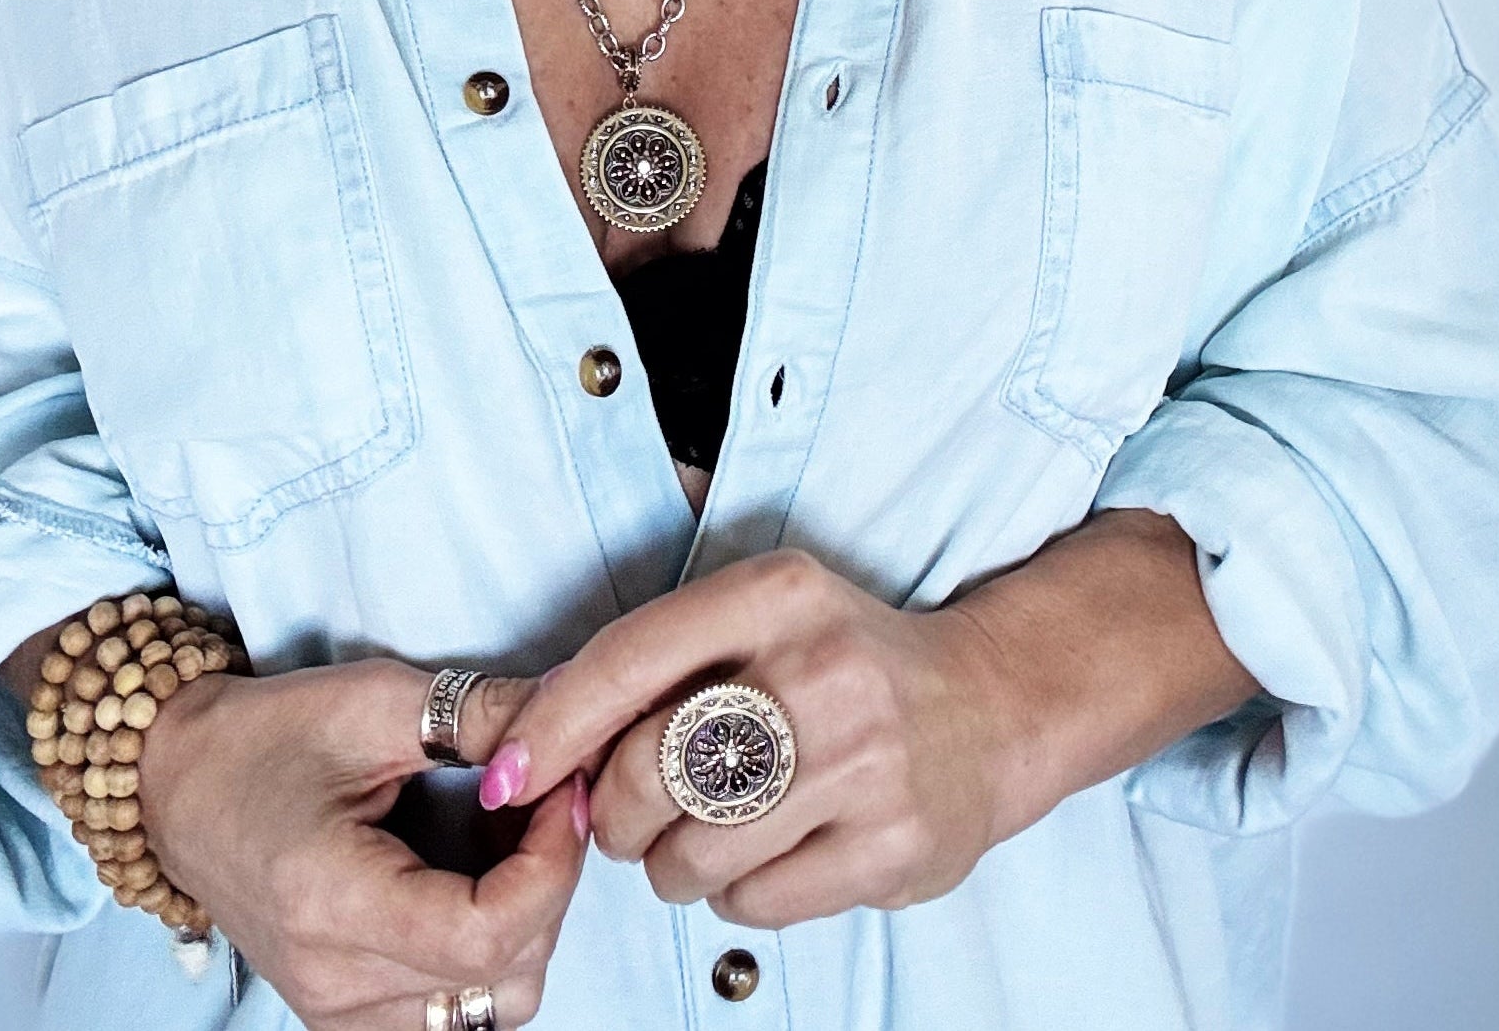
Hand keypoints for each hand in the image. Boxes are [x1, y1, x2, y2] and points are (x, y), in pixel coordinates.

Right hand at [137, 659, 590, 1027]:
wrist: (178, 783)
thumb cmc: (266, 736)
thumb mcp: (375, 700)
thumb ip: (480, 715)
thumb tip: (571, 711)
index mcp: (332, 903)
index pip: (487, 934)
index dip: (552, 864)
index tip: (560, 791)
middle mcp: (333, 980)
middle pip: (504, 977)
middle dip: (551, 882)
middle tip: (545, 798)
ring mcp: (336, 1009)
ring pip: (491, 1006)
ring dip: (527, 922)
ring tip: (508, 838)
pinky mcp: (345, 1010)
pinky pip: (454, 1011)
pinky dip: (488, 952)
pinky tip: (476, 878)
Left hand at [484, 549, 1018, 929]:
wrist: (991, 706)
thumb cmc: (843, 661)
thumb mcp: (760, 614)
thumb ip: (653, 661)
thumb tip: (530, 736)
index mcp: (777, 593)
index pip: (628, 661)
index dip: (552, 728)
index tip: (507, 778)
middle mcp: (820, 669)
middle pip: (647, 772)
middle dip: (615, 813)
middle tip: (631, 813)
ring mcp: (863, 763)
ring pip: (690, 854)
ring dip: (671, 863)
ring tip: (707, 831)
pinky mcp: (892, 847)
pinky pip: (752, 904)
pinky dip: (734, 894)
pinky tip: (768, 851)